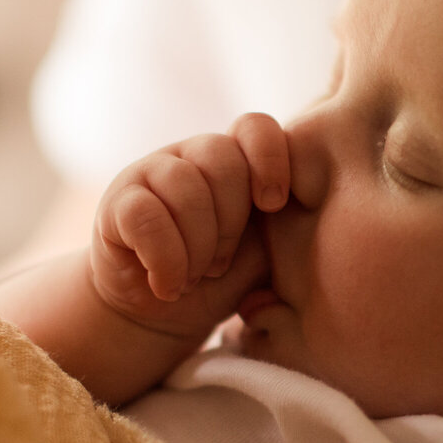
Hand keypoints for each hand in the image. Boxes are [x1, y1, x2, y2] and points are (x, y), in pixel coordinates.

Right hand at [90, 113, 288, 340]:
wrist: (164, 316)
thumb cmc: (224, 280)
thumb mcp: (269, 251)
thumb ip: (293, 224)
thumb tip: (325, 214)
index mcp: (236, 161)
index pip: (255, 127)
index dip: (269, 159)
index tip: (273, 204)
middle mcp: (193, 156)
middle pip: (222, 159)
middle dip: (229, 223)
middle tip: (220, 264)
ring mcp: (151, 173)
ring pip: (183, 186)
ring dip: (197, 246)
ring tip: (193, 277)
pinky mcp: (118, 203)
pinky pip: (145, 215)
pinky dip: (165, 260)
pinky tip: (167, 284)